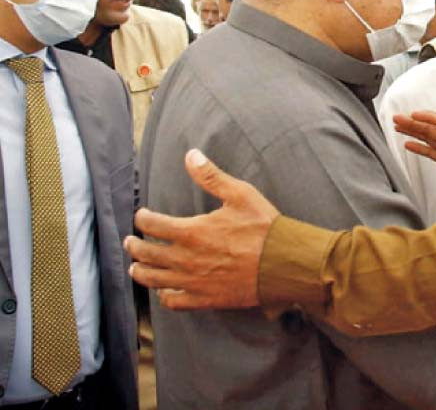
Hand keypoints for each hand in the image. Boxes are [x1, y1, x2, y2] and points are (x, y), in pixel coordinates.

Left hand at [124, 149, 278, 309]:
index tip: (141, 215)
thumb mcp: (240, 194)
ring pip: (154, 280)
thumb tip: (191, 155)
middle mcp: (186, 259)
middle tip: (130, 241)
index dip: (142, 218)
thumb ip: (211, 176)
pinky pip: (175, 302)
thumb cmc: (264, 227)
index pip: (152, 224)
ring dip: (141, 272)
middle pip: (147, 253)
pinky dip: (164, 297)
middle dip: (135, 246)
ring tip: (136, 267)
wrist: (283, 263)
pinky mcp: (206, 299)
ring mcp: (194, 282)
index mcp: (192, 232)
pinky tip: (164, 291)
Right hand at [393, 110, 435, 204]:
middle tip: (397, 118)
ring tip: (399, 126)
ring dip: (414, 131)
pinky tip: (409, 144)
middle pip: (432, 129)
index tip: (413, 114)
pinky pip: (432, 152)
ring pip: (430, 138)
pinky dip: (420, 147)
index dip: (429, 117)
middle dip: (415, 122)